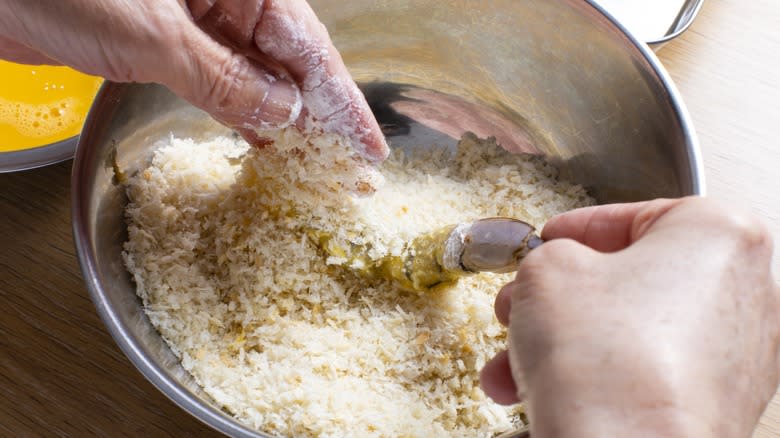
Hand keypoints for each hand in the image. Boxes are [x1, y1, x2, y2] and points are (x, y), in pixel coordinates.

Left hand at [0, 0, 387, 161]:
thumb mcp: (156, 35)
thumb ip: (226, 80)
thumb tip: (284, 113)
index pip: (307, 43)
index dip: (342, 100)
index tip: (368, 144)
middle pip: (288, 60)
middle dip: (319, 113)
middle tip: (349, 164)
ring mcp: (192, 20)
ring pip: (254, 74)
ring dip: (283, 118)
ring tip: (315, 161)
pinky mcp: (161, 42)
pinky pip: (216, 81)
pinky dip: (240, 112)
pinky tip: (263, 139)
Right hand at [480, 197, 778, 436]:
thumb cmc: (606, 359)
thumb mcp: (547, 271)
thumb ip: (550, 254)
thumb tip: (555, 271)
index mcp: (720, 235)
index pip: (636, 215)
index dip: (576, 228)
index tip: (548, 241)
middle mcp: (744, 293)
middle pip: (630, 280)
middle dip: (560, 296)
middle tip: (524, 302)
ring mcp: (738, 357)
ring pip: (630, 332)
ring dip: (563, 341)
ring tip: (516, 363)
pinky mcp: (718, 407)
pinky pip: (645, 374)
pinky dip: (596, 376)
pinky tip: (543, 391)